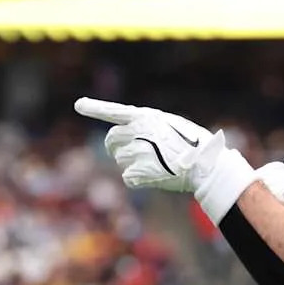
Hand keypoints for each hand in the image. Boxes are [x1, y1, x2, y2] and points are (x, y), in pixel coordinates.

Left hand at [75, 97, 256, 221]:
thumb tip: (130, 135)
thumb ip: (148, 127)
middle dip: (115, 148)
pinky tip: (154, 176)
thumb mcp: (172, 125)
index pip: (114, 111)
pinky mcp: (138, 170)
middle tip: (129, 154)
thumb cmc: (194, 145)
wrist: (205, 165)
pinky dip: (138, 179)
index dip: (95, 108)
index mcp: (146, 117)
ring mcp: (137, 150)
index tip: (78, 105)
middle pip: (110, 139)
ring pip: (120, 160)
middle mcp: (138, 131)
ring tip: (154, 164)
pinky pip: (128, 177)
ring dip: (132, 165)